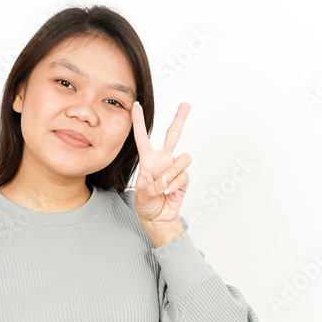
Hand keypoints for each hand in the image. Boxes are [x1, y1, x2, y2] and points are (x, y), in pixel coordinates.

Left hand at [131, 100, 191, 225]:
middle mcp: (163, 160)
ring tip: (165, 183)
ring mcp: (174, 168)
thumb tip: (165, 181)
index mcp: (148, 159)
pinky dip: (175, 184)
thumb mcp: (142, 195)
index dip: (138, 121)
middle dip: (180, 119)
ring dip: (174, 170)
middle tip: (186, 104)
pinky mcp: (183, 179)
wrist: (157, 218)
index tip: (136, 105)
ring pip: (184, 157)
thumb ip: (152, 187)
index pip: (142, 137)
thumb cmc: (146, 204)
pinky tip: (169, 191)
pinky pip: (184, 175)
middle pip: (173, 135)